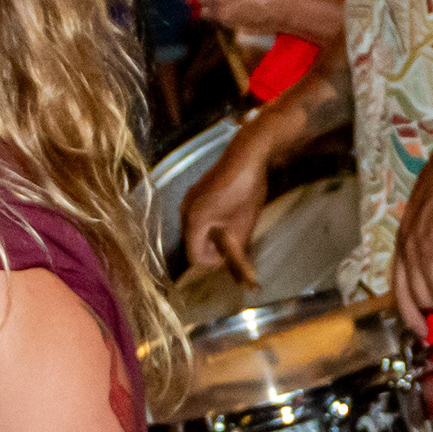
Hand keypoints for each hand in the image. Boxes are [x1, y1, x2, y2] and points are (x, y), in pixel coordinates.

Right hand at [182, 135, 269, 284]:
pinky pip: (198, 216)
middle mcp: (185, 210)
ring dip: (212, 237)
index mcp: (193, 221)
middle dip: (212, 251)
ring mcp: (189, 198)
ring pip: (196, 230)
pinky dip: (211, 223)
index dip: (213, 264)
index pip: (194, 256)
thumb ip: (237, 253)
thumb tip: (242, 277)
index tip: (232, 259)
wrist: (247, 153)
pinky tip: (230, 217)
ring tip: (234, 232)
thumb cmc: (245, 192)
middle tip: (234, 248)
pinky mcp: (196, 191)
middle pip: (193, 243)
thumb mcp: (243, 227)